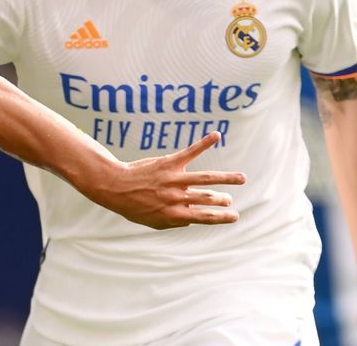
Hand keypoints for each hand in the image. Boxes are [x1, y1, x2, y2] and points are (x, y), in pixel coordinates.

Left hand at [89, 132, 246, 228]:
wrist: (114, 186)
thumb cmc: (133, 206)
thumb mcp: (154, 221)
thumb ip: (175, 221)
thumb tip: (193, 219)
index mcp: (174, 214)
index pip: (204, 217)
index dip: (221, 218)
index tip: (234, 216)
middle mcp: (177, 197)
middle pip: (208, 198)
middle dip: (222, 199)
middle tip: (229, 199)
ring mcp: (174, 179)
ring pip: (206, 178)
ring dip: (226, 178)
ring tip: (242, 178)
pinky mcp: (169, 163)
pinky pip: (190, 152)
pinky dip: (204, 143)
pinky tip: (216, 135)